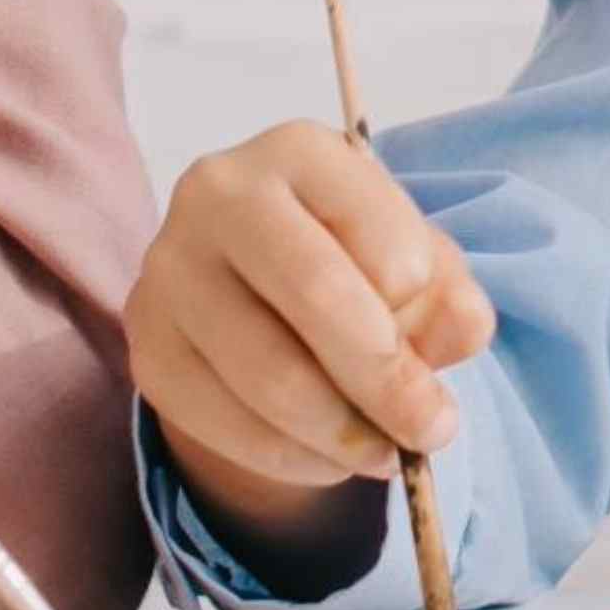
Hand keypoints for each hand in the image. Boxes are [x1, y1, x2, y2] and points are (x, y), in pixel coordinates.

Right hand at [126, 120, 492, 568]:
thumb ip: (448, 295)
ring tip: (386, 451)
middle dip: (388, 381)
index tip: (439, 340)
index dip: (422, 303)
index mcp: (298, 151)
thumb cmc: (348, 261)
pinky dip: (294, 459)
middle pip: (316, 296)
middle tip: (434, 431)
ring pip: (270, 376)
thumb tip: (460, 335)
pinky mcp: (150, 349)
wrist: (250, 287)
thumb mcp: (413, 261)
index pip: (381, 235)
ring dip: (345, 434)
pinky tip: (326, 453)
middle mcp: (217, 193)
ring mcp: (170, 270)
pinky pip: (229, 426)